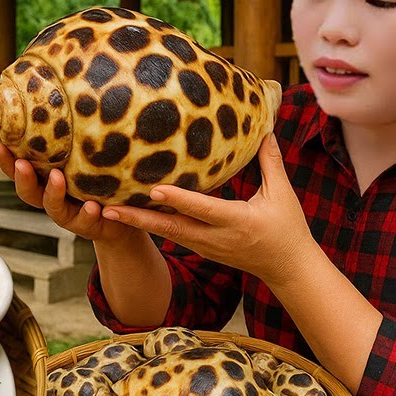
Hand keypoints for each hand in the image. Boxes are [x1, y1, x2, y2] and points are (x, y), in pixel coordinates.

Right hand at [0, 141, 142, 244]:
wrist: (124, 216)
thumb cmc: (101, 178)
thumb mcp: (87, 154)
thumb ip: (75, 134)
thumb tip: (67, 89)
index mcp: (46, 177)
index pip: (19, 167)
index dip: (5, 158)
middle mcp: (52, 196)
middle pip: (27, 191)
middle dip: (21, 177)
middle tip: (21, 163)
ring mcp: (69, 213)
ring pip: (53, 207)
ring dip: (53, 193)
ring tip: (57, 178)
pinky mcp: (88, 225)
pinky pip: (85, 222)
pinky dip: (86, 214)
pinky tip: (92, 206)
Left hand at [99, 134, 318, 284]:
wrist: (287, 268)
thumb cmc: (287, 227)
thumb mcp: (282, 194)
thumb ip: (270, 160)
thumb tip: (266, 127)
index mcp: (238, 222)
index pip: (203, 209)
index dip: (178, 199)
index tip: (153, 188)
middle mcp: (217, 238)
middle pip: (172, 228)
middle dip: (138, 219)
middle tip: (108, 209)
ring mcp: (207, 247)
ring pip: (168, 234)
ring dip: (138, 223)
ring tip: (109, 211)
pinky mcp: (202, 251)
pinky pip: (174, 236)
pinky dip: (152, 227)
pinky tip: (133, 215)